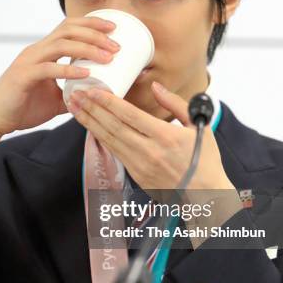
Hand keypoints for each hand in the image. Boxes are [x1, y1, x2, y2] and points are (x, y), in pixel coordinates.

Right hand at [0, 16, 120, 135]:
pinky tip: (86, 74)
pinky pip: (49, 69)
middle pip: (68, 30)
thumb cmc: (22, 107)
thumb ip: (72, 94)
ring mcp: (29, 62)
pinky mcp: (23, 76)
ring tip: (108, 57)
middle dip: (95, 33)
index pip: (69, 27)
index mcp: (43, 51)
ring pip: (61, 45)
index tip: (113, 29)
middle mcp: (36, 51)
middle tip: (116, 44)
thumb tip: (95, 98)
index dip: (91, 24)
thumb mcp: (55, 99)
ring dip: (87, 49)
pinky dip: (69, 70)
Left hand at [68, 81, 236, 191]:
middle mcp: (149, 151)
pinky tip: (91, 127)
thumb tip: (156, 87)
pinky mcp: (137, 176)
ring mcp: (141, 166)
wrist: (206, 195)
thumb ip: (175, 104)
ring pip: (109, 140)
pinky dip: (101, 138)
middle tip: (76, 95)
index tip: (93, 91)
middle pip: (113, 127)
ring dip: (91, 123)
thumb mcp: (198, 126)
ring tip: (76, 109)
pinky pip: (115, 152)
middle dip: (92, 109)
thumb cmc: (205, 160)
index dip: (109, 102)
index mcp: (165, 137)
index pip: (130, 115)